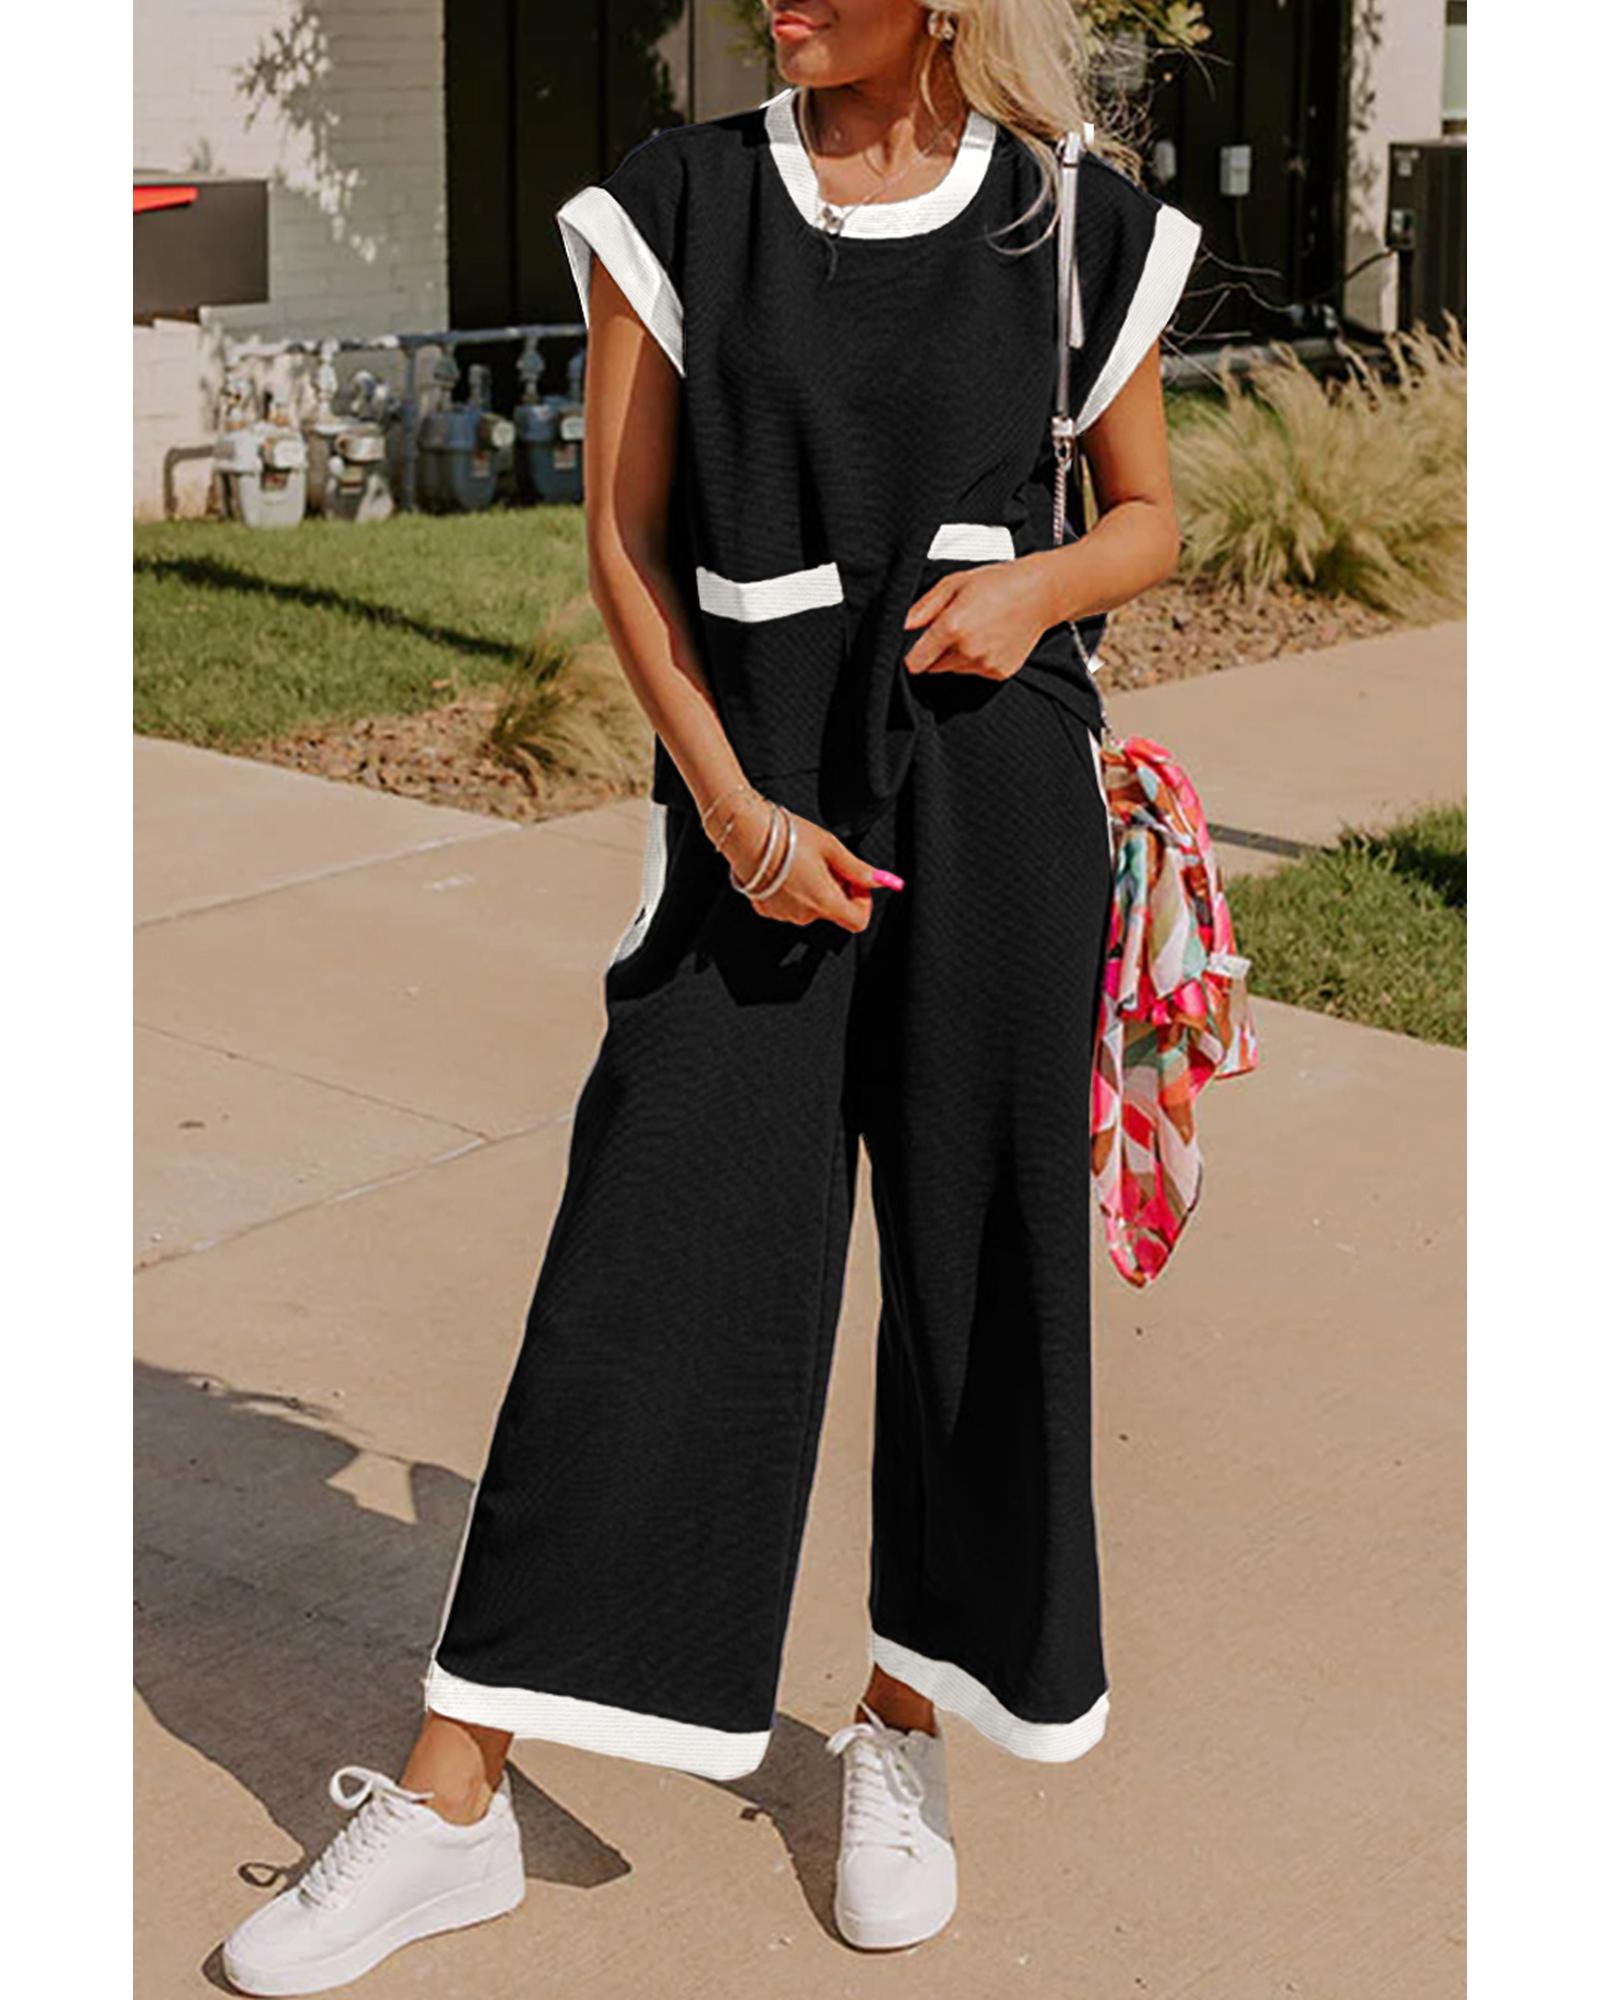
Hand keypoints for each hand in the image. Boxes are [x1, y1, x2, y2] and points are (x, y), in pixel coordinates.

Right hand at [718, 796, 880, 933]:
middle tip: (829, 862)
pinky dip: (793, 890)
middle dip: (837, 889)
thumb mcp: (830, 847)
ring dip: (815, 889)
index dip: (863, 901)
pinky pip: (789, 904)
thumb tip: (878, 880)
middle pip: (833, 911)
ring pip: (811, 907)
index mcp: (824, 902)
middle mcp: (804, 914)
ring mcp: (783, 914)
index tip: (857, 882)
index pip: (858, 921)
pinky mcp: (765, 909)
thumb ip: (857, 869)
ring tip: (804, 860)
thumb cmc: (785, 836)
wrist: (745, 833)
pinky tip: (786, 868)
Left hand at [902, 554, 1055, 679]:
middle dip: (935, 652)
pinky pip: (975, 672)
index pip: (915, 662)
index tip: (913, 649)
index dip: (911, 656)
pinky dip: (977, 660)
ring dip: (956, 656)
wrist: (1039, 593)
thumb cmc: (997, 582)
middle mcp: (968, 651)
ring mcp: (985, 664)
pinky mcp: (999, 673)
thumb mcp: (953, 583)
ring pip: (954, 669)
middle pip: (933, 667)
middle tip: (953, 627)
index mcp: (952, 627)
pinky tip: (989, 638)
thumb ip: (923, 607)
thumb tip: (902, 626)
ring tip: (975, 629)